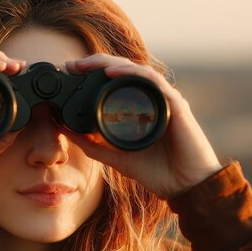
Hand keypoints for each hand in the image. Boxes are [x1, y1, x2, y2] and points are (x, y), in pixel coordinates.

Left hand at [63, 53, 221, 197]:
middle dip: (95, 63)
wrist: (186, 186)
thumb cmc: (158, 171)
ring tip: (88, 64)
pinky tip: (112, 73)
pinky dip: (131, 74)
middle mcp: (151, 97)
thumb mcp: (115, 156)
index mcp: (139, 106)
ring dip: (109, 63)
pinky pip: (152, 80)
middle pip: (122, 70)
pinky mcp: (174, 103)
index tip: (69, 73)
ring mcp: (163, 97)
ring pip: (135, 69)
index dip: (92, 73)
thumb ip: (92, 144)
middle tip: (73, 65)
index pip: (114, 81)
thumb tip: (65, 130)